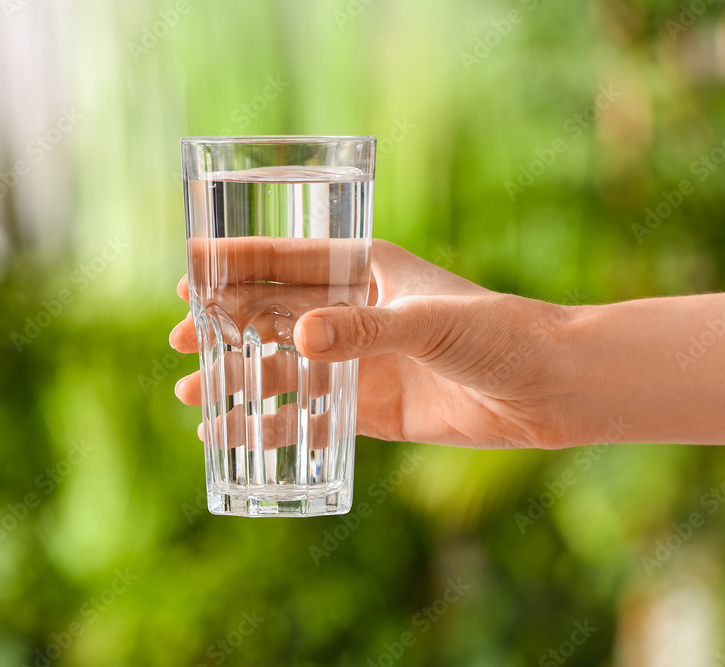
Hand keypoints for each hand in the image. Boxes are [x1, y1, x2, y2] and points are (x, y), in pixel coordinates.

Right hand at [170, 240, 575, 449]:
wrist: (546, 389)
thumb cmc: (498, 333)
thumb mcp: (430, 323)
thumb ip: (365, 330)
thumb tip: (297, 339)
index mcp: (365, 269)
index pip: (286, 261)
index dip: (233, 265)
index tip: (186, 274)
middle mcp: (355, 312)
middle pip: (272, 314)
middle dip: (223, 325)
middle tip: (178, 340)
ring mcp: (359, 360)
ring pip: (282, 366)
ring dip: (237, 377)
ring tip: (191, 394)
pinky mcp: (369, 408)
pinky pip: (308, 414)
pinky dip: (271, 422)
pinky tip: (233, 432)